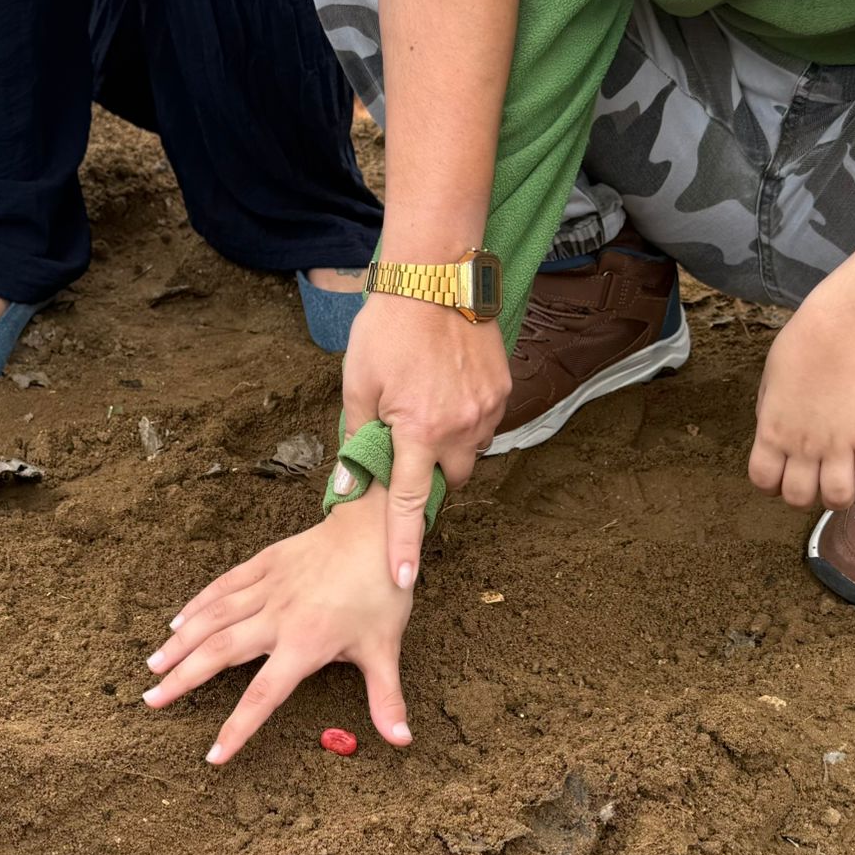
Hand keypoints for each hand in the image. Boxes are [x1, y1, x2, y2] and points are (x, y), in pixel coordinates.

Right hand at [143, 491, 413, 765]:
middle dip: (183, 679)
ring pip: (213, 619)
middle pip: (220, 653)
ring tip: (152, 667)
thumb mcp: (387, 648)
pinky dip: (197, 605)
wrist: (378, 528)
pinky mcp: (264, 563)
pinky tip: (177, 623)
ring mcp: (267, 587)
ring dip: (180, 644)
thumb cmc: (383, 591)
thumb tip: (402, 740)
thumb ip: (387, 698)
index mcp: (306, 644)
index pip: (263, 696)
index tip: (214, 754)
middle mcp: (278, 617)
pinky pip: (223, 587)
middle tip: (152, 701)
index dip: (238, 728)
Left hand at [342, 292, 509, 588]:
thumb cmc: (388, 327)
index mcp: (418, 430)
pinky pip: (484, 424)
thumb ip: (358, 438)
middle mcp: (459, 427)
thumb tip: (352, 481)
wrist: (436, 275)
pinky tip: (447, 391)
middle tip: (408, 444)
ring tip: (426, 407)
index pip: (410, 503)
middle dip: (429, 473)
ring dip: (448, 446)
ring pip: (469, 453)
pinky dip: (465, 420)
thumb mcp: (358, 384)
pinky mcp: (502, 391)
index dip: (405, 544)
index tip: (403, 579)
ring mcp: (486, 409)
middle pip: (448, 481)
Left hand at [749, 217, 854, 509]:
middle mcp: (803, 446)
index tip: (785, 474)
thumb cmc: (806, 341)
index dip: (773, 485)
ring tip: (846, 473)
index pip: (763, 482)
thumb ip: (769, 413)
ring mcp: (840, 445)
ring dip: (840, 494)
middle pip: (799, 498)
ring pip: (837, 499)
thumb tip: (773, 433)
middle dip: (806, 494)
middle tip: (818, 475)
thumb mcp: (770, 379)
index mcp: (772, 432)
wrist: (848, 324)